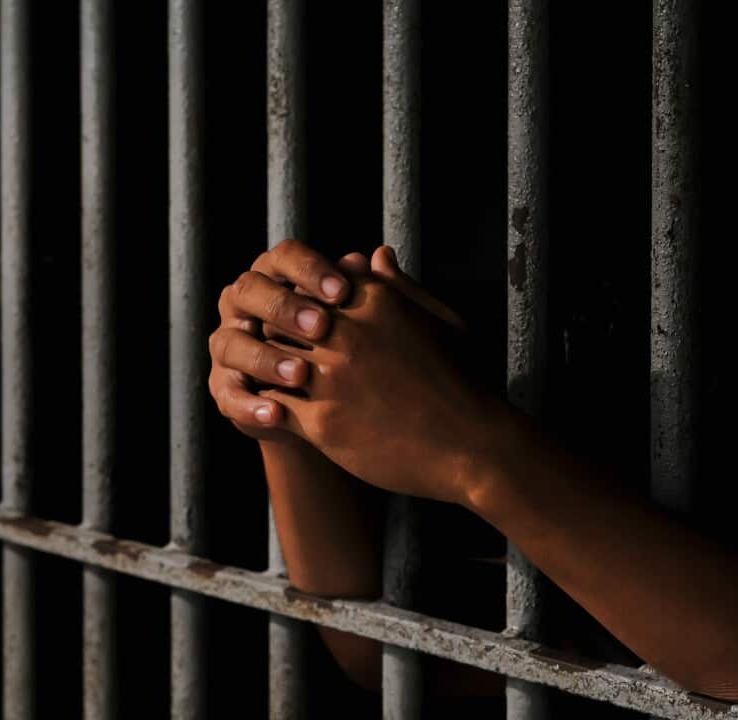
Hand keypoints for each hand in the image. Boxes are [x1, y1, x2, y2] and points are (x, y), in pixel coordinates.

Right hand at [207, 239, 351, 439]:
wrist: (328, 402)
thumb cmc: (345, 345)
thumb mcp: (357, 318)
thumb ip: (363, 288)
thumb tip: (379, 259)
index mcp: (274, 276)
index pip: (283, 257)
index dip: (309, 271)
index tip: (343, 292)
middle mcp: (242, 304)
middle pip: (249, 291)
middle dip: (284, 307)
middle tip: (321, 327)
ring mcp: (228, 344)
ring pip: (233, 343)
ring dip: (266, 358)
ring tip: (301, 375)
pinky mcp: (223, 386)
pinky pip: (229, 394)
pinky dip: (251, 405)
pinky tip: (277, 413)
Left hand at [263, 247, 520, 505]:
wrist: (472, 446)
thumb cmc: (462, 381)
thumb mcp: (440, 321)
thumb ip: (400, 287)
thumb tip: (373, 254)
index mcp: (373, 301)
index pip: (312, 284)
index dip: (302, 301)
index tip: (302, 320)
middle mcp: (346, 332)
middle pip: (284, 315)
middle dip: (279, 330)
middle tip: (274, 346)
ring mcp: (330, 377)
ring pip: (270, 356)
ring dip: (267, 366)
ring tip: (268, 377)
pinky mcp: (321, 421)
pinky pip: (271, 404)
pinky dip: (265, 405)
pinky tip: (272, 411)